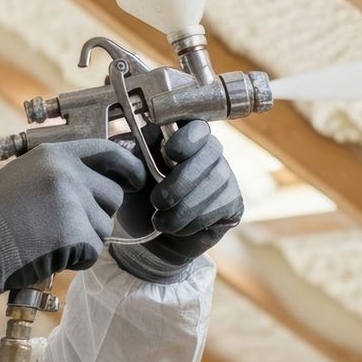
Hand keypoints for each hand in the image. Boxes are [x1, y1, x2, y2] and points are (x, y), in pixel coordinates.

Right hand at [0, 139, 146, 296]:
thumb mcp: (24, 175)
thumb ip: (60, 170)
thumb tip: (102, 175)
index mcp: (53, 153)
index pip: (108, 151)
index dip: (129, 167)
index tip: (136, 180)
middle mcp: (65, 171)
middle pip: (113, 195)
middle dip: (98, 215)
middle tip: (65, 227)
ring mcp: (70, 200)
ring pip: (104, 227)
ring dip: (85, 240)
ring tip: (48, 240)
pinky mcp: (73, 231)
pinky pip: (94, 250)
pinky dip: (77, 260)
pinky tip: (49, 255)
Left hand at [112, 121, 242, 281]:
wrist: (150, 238)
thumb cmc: (138, 199)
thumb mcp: (129, 174)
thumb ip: (132, 156)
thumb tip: (137, 148)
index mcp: (181, 136)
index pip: (196, 124)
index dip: (186, 137)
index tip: (169, 152)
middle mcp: (209, 150)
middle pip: (210, 151)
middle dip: (181, 181)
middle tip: (157, 201)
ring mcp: (225, 175)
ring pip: (213, 184)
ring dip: (182, 209)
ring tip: (160, 222)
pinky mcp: (233, 202)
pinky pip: (217, 208)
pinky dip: (193, 223)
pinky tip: (179, 228)